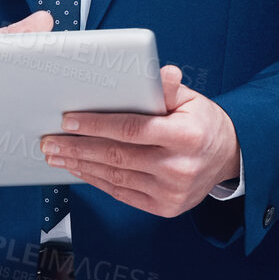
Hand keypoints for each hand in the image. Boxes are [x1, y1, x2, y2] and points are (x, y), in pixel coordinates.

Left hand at [39, 64, 240, 217]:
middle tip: (50, 141)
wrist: (228, 158)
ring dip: (81, 166)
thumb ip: (168, 89)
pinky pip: (122, 193)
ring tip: (57, 155)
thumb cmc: (203, 123)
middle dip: (78, 148)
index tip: (68, 120)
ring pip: (115, 177)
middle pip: (117, 156)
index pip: (131, 129)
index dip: (96, 125)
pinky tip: (80, 170)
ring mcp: (171, 192)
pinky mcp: (164, 208)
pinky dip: (97, 181)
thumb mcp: (191, 99)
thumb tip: (161, 71)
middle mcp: (179, 167)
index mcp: (186, 136)